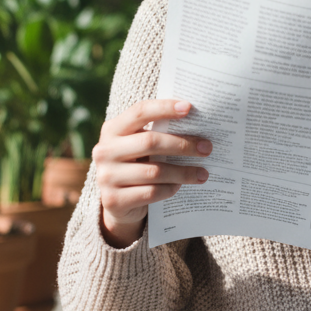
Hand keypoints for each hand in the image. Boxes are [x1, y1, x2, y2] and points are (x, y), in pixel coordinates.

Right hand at [92, 99, 211, 247]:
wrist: (117, 202)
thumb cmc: (137, 164)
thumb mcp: (140, 145)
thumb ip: (158, 132)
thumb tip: (198, 124)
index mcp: (112, 130)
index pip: (139, 112)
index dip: (164, 108)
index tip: (189, 108)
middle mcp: (104, 151)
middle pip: (150, 142)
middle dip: (183, 144)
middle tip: (207, 148)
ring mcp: (106, 176)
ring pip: (154, 171)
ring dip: (183, 172)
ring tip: (203, 173)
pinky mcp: (113, 200)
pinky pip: (151, 193)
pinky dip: (170, 189)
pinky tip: (180, 187)